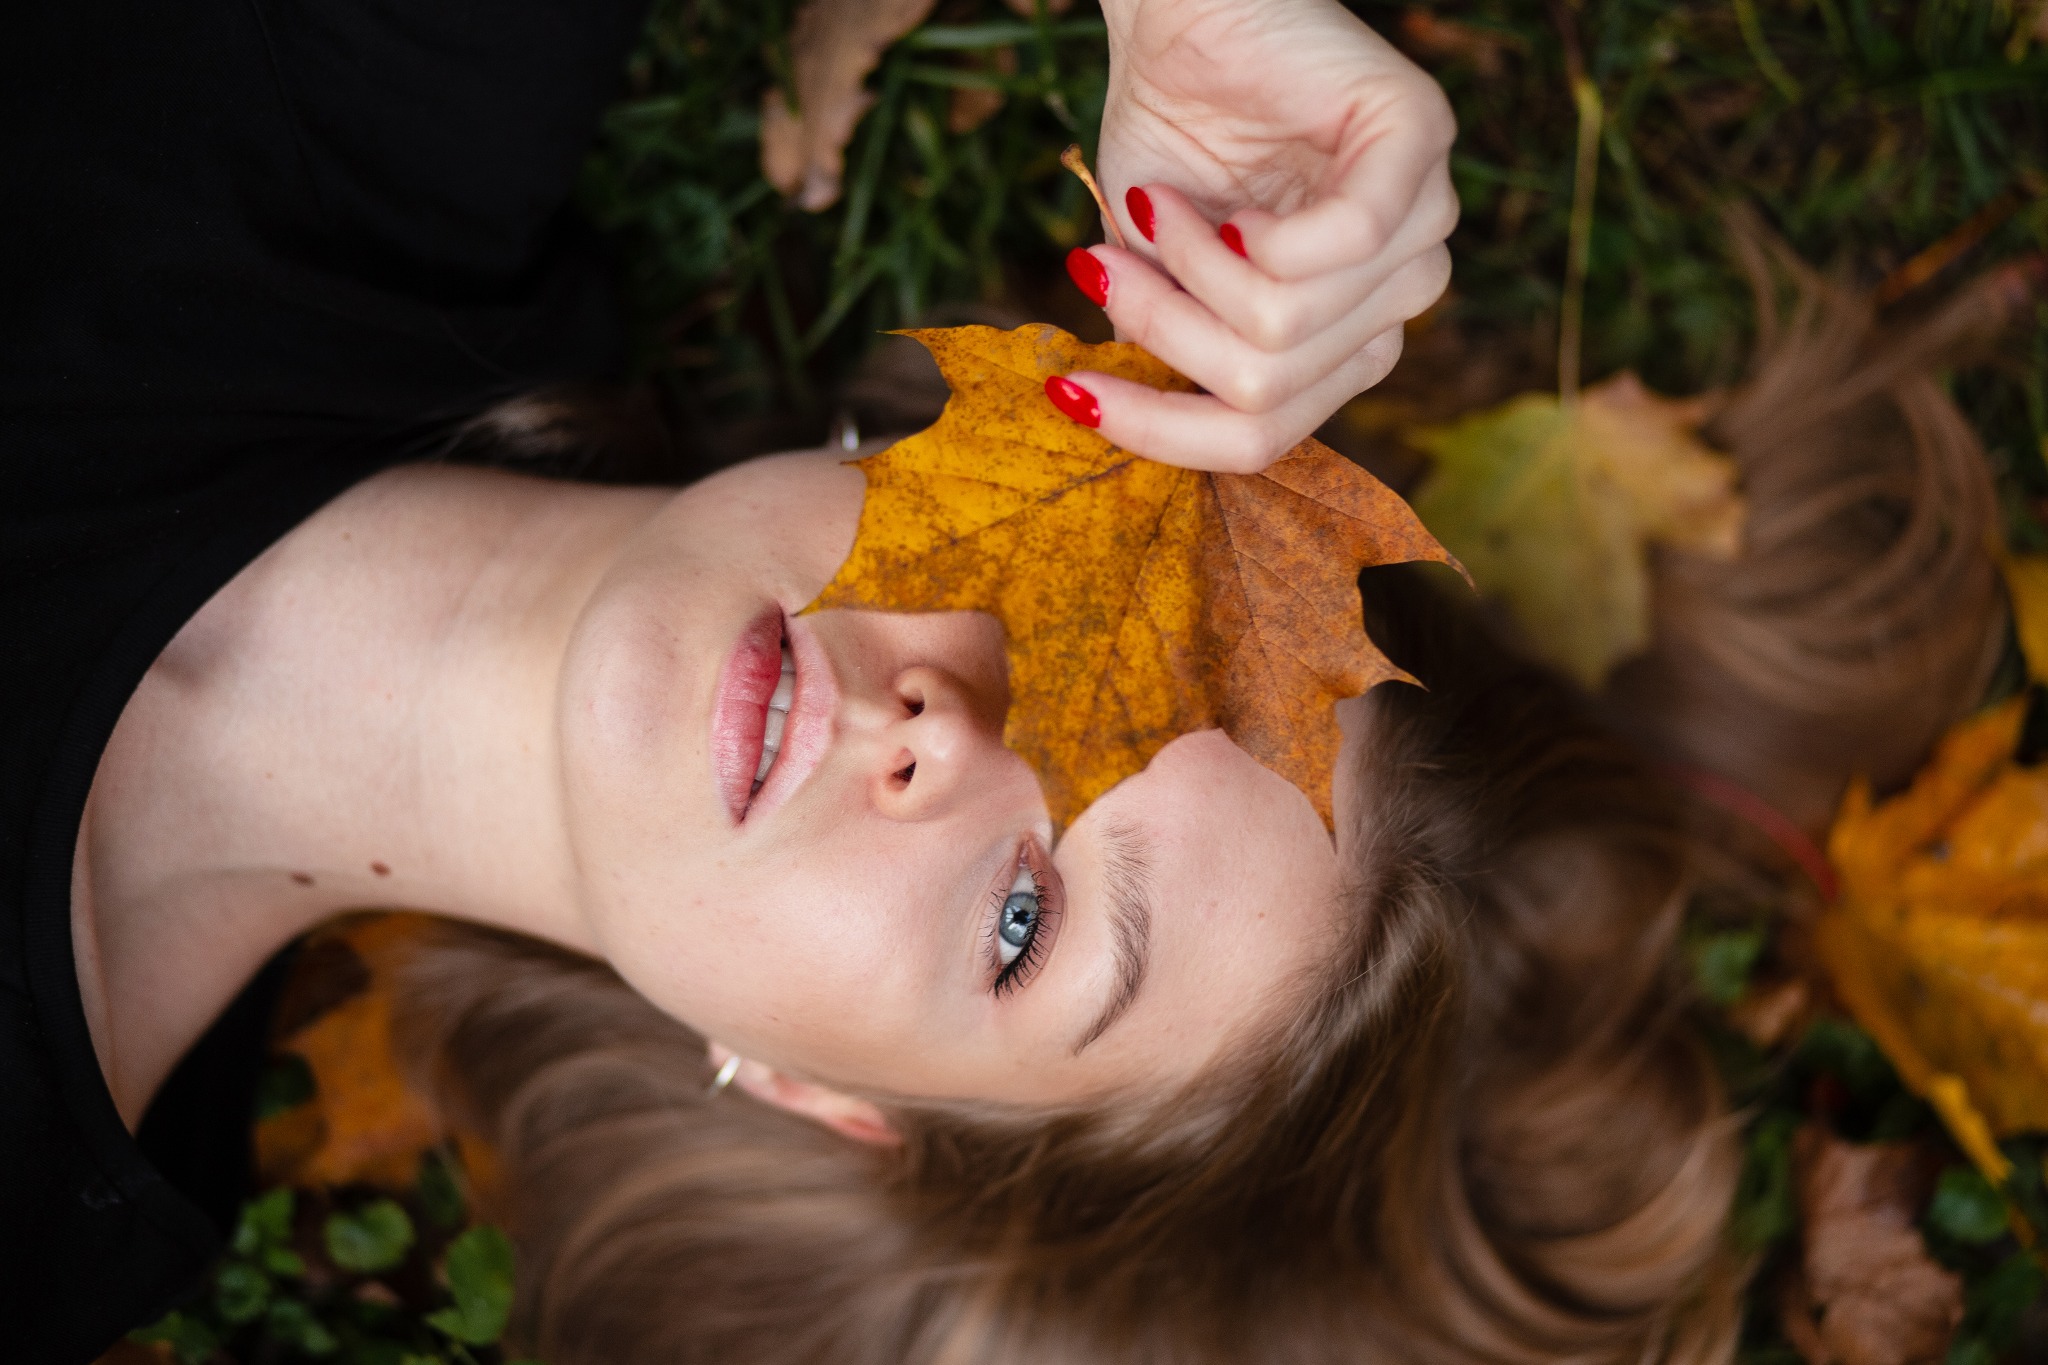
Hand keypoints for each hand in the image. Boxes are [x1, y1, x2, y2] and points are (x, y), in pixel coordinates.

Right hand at [1060, 0, 1456, 472]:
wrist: (1177, 9)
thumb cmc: (1170, 133)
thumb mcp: (1154, 272)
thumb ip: (1167, 355)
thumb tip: (1124, 432)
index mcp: (1342, 338)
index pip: (1266, 437)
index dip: (1159, 430)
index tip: (1068, 390)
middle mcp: (1395, 294)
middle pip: (1266, 392)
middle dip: (1163, 333)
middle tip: (1097, 264)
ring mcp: (1420, 225)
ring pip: (1286, 332)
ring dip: (1189, 273)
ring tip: (1149, 209)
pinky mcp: (1418, 142)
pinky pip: (1336, 249)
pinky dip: (1247, 238)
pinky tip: (1210, 202)